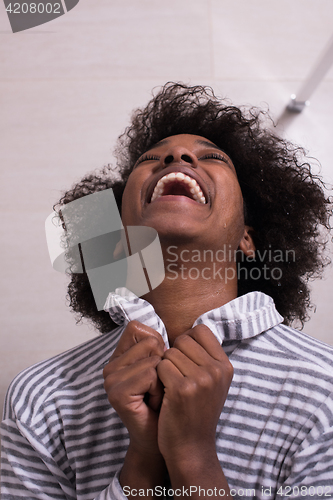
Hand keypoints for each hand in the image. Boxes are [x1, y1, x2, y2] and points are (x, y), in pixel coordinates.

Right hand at [103, 320, 164, 455]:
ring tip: (156, 396)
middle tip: (156, 387)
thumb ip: (156, 346)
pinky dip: (159, 390)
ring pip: (153, 360)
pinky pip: (151, 375)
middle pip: (150, 342)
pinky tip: (153, 403)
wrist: (161, 437)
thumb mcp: (160, 367)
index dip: (156, 345)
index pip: (137, 328)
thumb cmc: (164, 400)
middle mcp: (110, 366)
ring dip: (163, 380)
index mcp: (118, 357)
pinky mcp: (117, 394)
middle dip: (163, 365)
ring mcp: (111, 381)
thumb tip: (161, 333)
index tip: (155, 369)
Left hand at [156, 324, 233, 464]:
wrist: (191, 447)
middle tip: (176, 377)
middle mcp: (217, 370)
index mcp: (225, 366)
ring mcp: (201, 379)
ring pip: (169, 353)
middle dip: (174, 354)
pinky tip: (164, 394)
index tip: (184, 360)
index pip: (201, 330)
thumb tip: (190, 331)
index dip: (187, 341)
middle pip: (182, 340)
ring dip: (164, 367)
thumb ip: (206, 358)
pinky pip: (160, 366)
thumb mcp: (213, 383)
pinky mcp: (182, 389)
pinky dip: (157, 378)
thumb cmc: (196, 411)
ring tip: (171, 387)